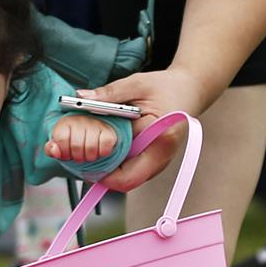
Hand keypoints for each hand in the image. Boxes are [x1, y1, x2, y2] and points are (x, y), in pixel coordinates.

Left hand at [45, 115, 117, 162]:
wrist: (92, 133)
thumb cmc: (73, 139)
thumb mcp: (58, 144)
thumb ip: (51, 149)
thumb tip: (54, 151)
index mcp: (66, 122)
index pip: (61, 138)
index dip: (63, 151)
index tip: (67, 155)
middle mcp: (81, 119)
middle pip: (76, 145)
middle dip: (77, 156)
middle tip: (78, 157)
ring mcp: (96, 123)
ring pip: (90, 147)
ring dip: (89, 156)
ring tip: (87, 155)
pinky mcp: (109, 129)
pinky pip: (105, 145)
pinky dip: (102, 152)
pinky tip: (98, 151)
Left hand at [76, 65, 204, 191]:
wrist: (187, 91)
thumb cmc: (165, 87)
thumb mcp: (136, 84)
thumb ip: (109, 93)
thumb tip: (80, 97)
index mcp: (160, 142)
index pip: (127, 175)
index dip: (101, 174)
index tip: (81, 161)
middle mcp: (160, 160)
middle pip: (124, 182)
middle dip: (99, 173)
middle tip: (78, 157)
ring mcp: (156, 164)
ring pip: (125, 179)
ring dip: (105, 169)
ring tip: (88, 151)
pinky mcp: (151, 163)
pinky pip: (129, 171)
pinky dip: (113, 163)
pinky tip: (102, 149)